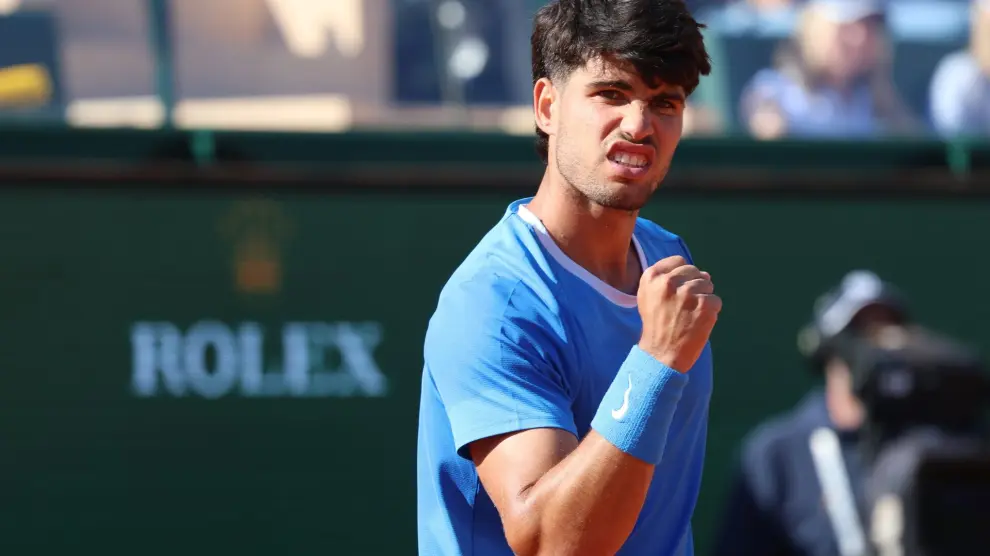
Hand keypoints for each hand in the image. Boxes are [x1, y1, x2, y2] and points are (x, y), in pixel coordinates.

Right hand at [637, 255, 720, 372]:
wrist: (661, 354)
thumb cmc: (655, 324)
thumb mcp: (647, 295)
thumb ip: (665, 278)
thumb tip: (701, 272)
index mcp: (652, 277)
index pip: (679, 261)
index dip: (682, 276)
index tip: (677, 291)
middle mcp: (669, 281)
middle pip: (695, 271)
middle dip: (694, 286)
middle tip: (684, 307)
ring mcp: (688, 292)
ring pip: (707, 285)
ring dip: (703, 299)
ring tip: (689, 315)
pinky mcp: (705, 305)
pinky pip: (716, 300)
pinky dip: (711, 312)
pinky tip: (698, 322)